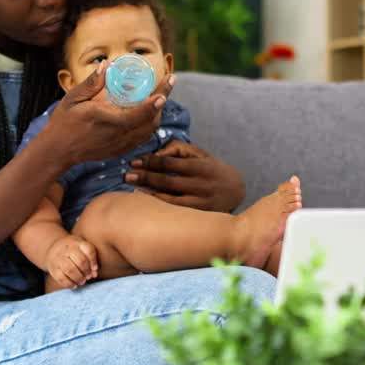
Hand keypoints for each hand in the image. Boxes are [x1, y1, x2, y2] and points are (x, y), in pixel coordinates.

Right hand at [43, 62, 175, 168]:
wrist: (58, 151)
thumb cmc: (63, 122)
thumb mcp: (72, 99)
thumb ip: (90, 83)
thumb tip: (106, 65)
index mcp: (107, 120)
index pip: (138, 113)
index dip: (156, 101)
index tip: (167, 86)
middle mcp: (118, 135)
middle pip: (151, 120)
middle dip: (162, 101)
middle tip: (167, 82)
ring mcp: (121, 145)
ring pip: (150, 130)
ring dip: (158, 112)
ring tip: (160, 94)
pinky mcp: (121, 150)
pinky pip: (143, 137)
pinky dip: (150, 123)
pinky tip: (149, 111)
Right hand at [45, 234, 98, 288]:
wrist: (52, 249)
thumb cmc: (72, 250)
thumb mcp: (82, 248)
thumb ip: (90, 259)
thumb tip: (95, 274)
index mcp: (77, 242)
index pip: (88, 250)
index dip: (93, 261)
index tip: (95, 269)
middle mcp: (67, 249)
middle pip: (80, 261)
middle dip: (87, 271)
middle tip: (89, 277)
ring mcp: (58, 258)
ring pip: (70, 269)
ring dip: (79, 278)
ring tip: (82, 281)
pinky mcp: (53, 268)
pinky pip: (61, 278)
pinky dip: (69, 284)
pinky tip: (74, 285)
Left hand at [126, 141, 245, 212]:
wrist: (237, 190)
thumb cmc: (212, 169)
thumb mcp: (201, 154)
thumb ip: (179, 150)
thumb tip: (158, 154)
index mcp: (200, 166)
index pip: (170, 164)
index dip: (150, 162)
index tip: (134, 162)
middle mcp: (201, 184)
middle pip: (167, 181)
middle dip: (145, 177)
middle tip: (127, 175)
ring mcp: (201, 201)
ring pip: (170, 199)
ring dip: (149, 194)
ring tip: (132, 190)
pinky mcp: (200, 215)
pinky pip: (176, 212)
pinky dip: (160, 207)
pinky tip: (147, 204)